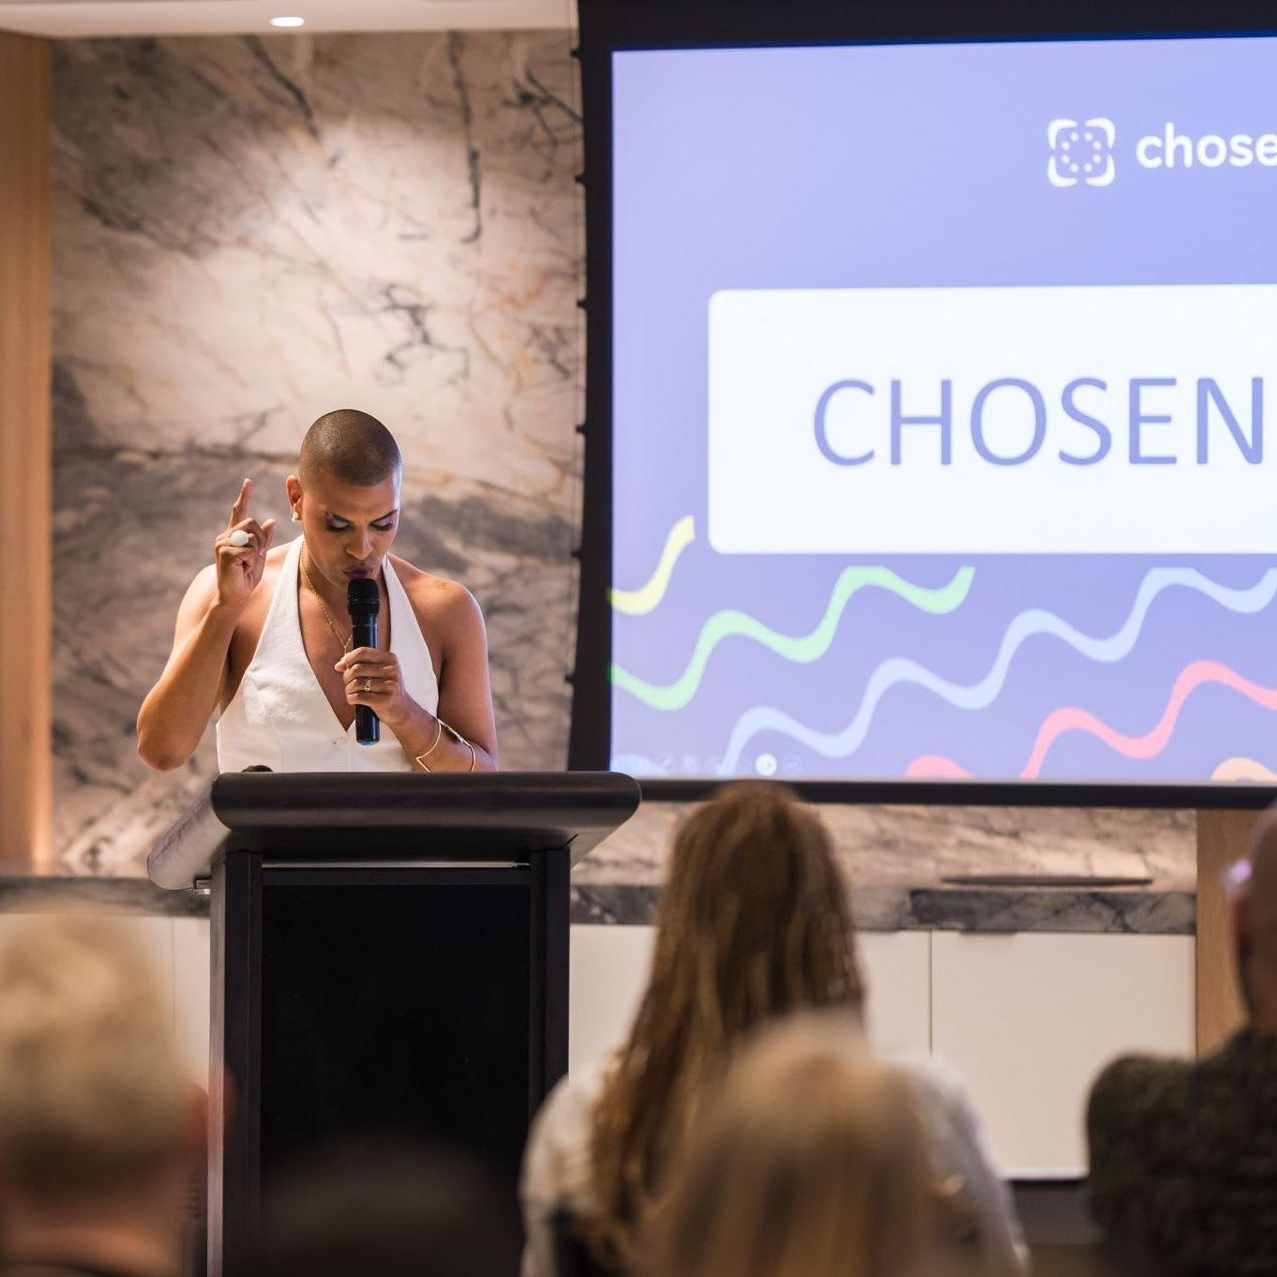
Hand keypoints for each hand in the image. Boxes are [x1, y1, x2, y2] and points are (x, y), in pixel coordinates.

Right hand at [213, 479, 276, 609]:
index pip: (238, 511)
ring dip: (256, 551)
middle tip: (255, 557)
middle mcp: (225, 536)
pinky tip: (242, 568)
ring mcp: (222, 543)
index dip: (244, 496)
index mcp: (233, 535)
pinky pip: (249, 549)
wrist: (235, 595)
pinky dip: (252, 559)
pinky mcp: (224, 552)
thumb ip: (264, 539)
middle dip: (261, 540)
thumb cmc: (246, 577)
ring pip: (252, 536)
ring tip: (247, 564)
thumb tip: (272, 520)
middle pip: (252, 523)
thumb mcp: (259, 555)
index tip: (249, 481)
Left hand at [337, 647, 416, 728]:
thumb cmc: (385, 689)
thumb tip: (339, 665)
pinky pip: (358, 697)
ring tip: (352, 692)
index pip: (362, 652)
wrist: (402, 709)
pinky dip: (351, 699)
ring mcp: (390, 685)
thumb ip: (360, 664)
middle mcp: (392, 670)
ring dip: (349, 689)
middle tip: (348, 683)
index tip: (343, 667)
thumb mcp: (378, 672)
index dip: (348, 659)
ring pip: (356, 683)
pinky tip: (354, 700)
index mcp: (390, 659)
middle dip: (347, 676)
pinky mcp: (385, 700)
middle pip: (357, 668)